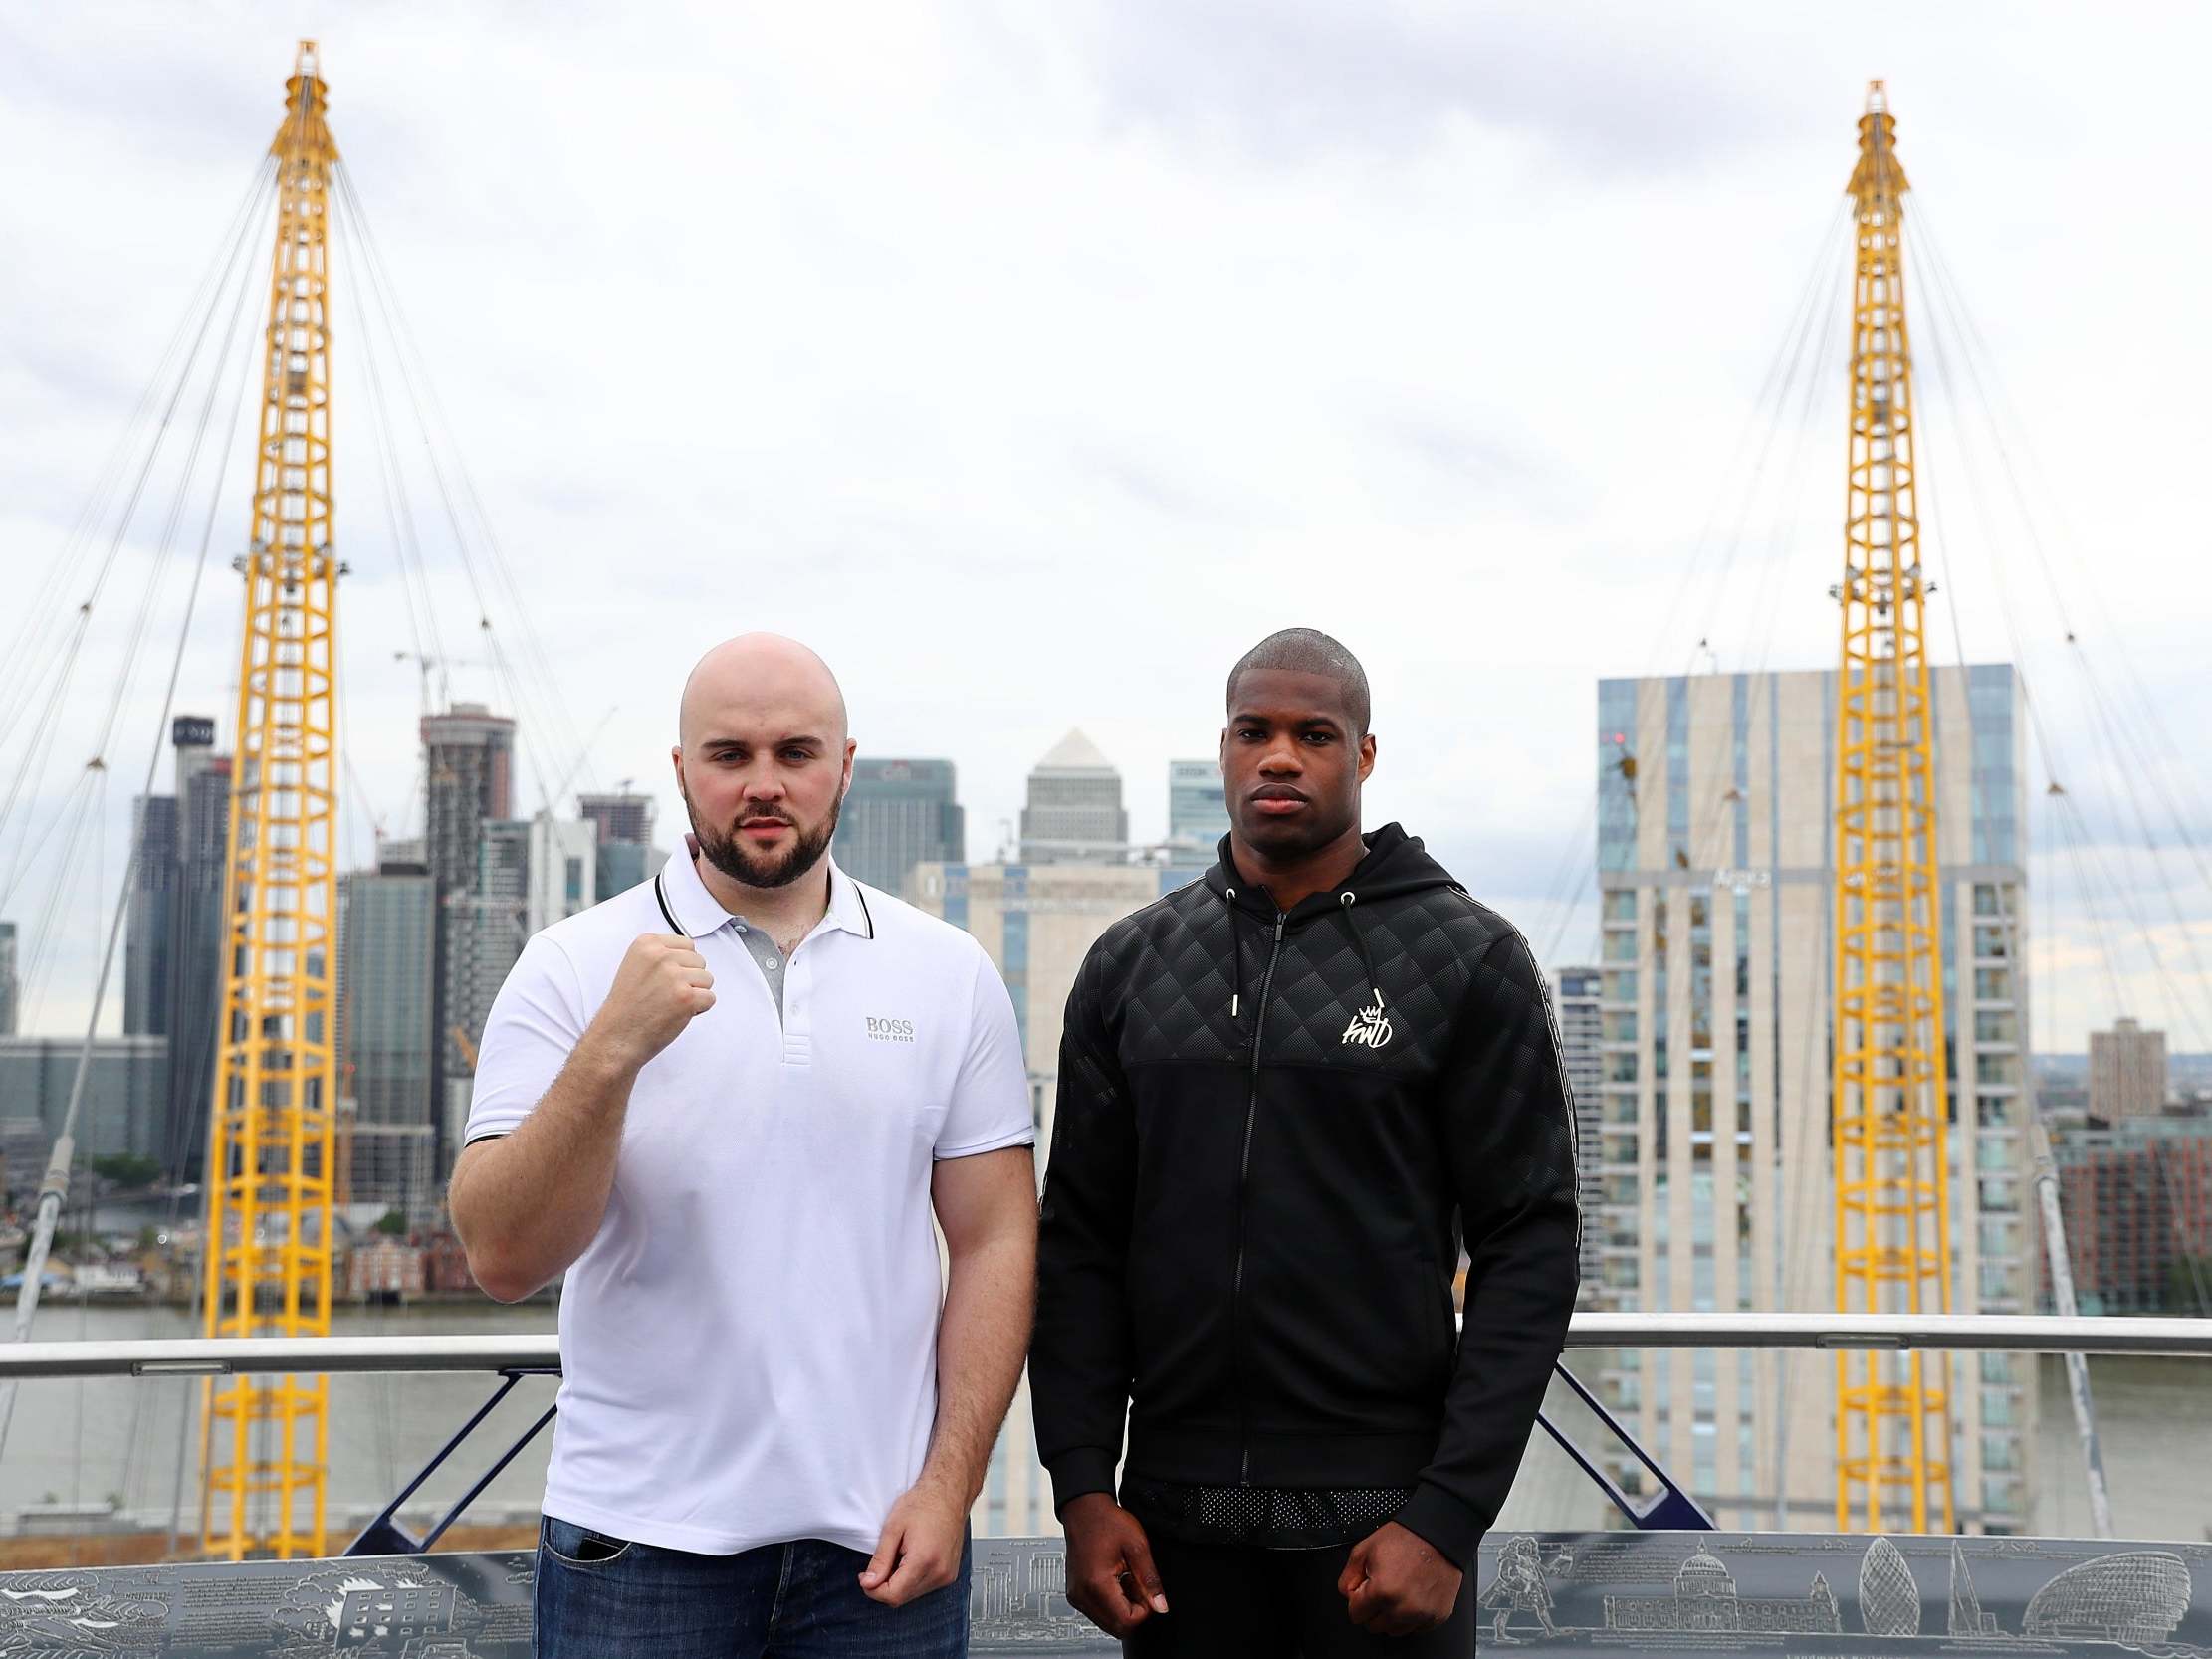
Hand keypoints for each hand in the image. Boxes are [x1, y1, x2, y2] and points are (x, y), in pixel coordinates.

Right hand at [585, 934, 712, 1069]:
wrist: (616, 1037)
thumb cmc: (626, 1008)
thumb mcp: (635, 966)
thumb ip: (661, 956)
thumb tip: (688, 955)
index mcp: (647, 944)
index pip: (687, 944)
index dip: (681, 965)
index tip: (663, 979)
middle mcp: (660, 956)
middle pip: (699, 961)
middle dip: (689, 979)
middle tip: (665, 995)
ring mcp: (674, 976)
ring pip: (707, 979)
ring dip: (695, 994)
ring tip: (670, 1004)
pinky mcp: (686, 997)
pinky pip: (710, 998)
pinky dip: (698, 1010)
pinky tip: (676, 1014)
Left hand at [859, 1478, 966, 1606]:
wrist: (948, 1494)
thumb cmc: (923, 1504)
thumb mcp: (893, 1528)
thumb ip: (880, 1560)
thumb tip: (869, 1583)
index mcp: (924, 1561)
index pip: (893, 1596)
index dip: (873, 1590)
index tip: (865, 1577)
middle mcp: (939, 1573)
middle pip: (902, 1598)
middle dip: (884, 1587)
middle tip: (879, 1564)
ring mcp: (947, 1575)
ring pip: (912, 1595)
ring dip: (898, 1583)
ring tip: (898, 1557)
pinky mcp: (949, 1575)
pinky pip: (924, 1587)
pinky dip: (911, 1579)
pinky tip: (910, 1560)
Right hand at [1062, 1493, 1168, 1638]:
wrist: (1084, 1509)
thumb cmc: (1107, 1521)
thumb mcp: (1137, 1546)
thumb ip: (1150, 1579)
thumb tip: (1161, 1606)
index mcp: (1097, 1583)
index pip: (1125, 1621)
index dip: (1144, 1611)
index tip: (1147, 1591)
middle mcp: (1082, 1594)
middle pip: (1115, 1627)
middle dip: (1133, 1611)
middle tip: (1137, 1584)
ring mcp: (1076, 1595)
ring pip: (1107, 1623)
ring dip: (1122, 1608)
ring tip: (1125, 1579)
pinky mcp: (1075, 1593)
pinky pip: (1097, 1612)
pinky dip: (1111, 1603)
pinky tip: (1115, 1581)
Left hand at [1339, 1521, 1462, 1636]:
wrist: (1439, 1535)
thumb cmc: (1406, 1538)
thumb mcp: (1365, 1548)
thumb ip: (1349, 1576)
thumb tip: (1348, 1594)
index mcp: (1382, 1591)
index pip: (1356, 1615)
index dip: (1357, 1600)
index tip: (1364, 1590)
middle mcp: (1402, 1608)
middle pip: (1373, 1626)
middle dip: (1372, 1609)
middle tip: (1382, 1588)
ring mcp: (1422, 1615)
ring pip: (1394, 1630)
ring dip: (1391, 1615)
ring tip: (1398, 1591)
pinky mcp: (1437, 1616)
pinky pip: (1415, 1628)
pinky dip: (1411, 1617)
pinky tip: (1412, 1596)